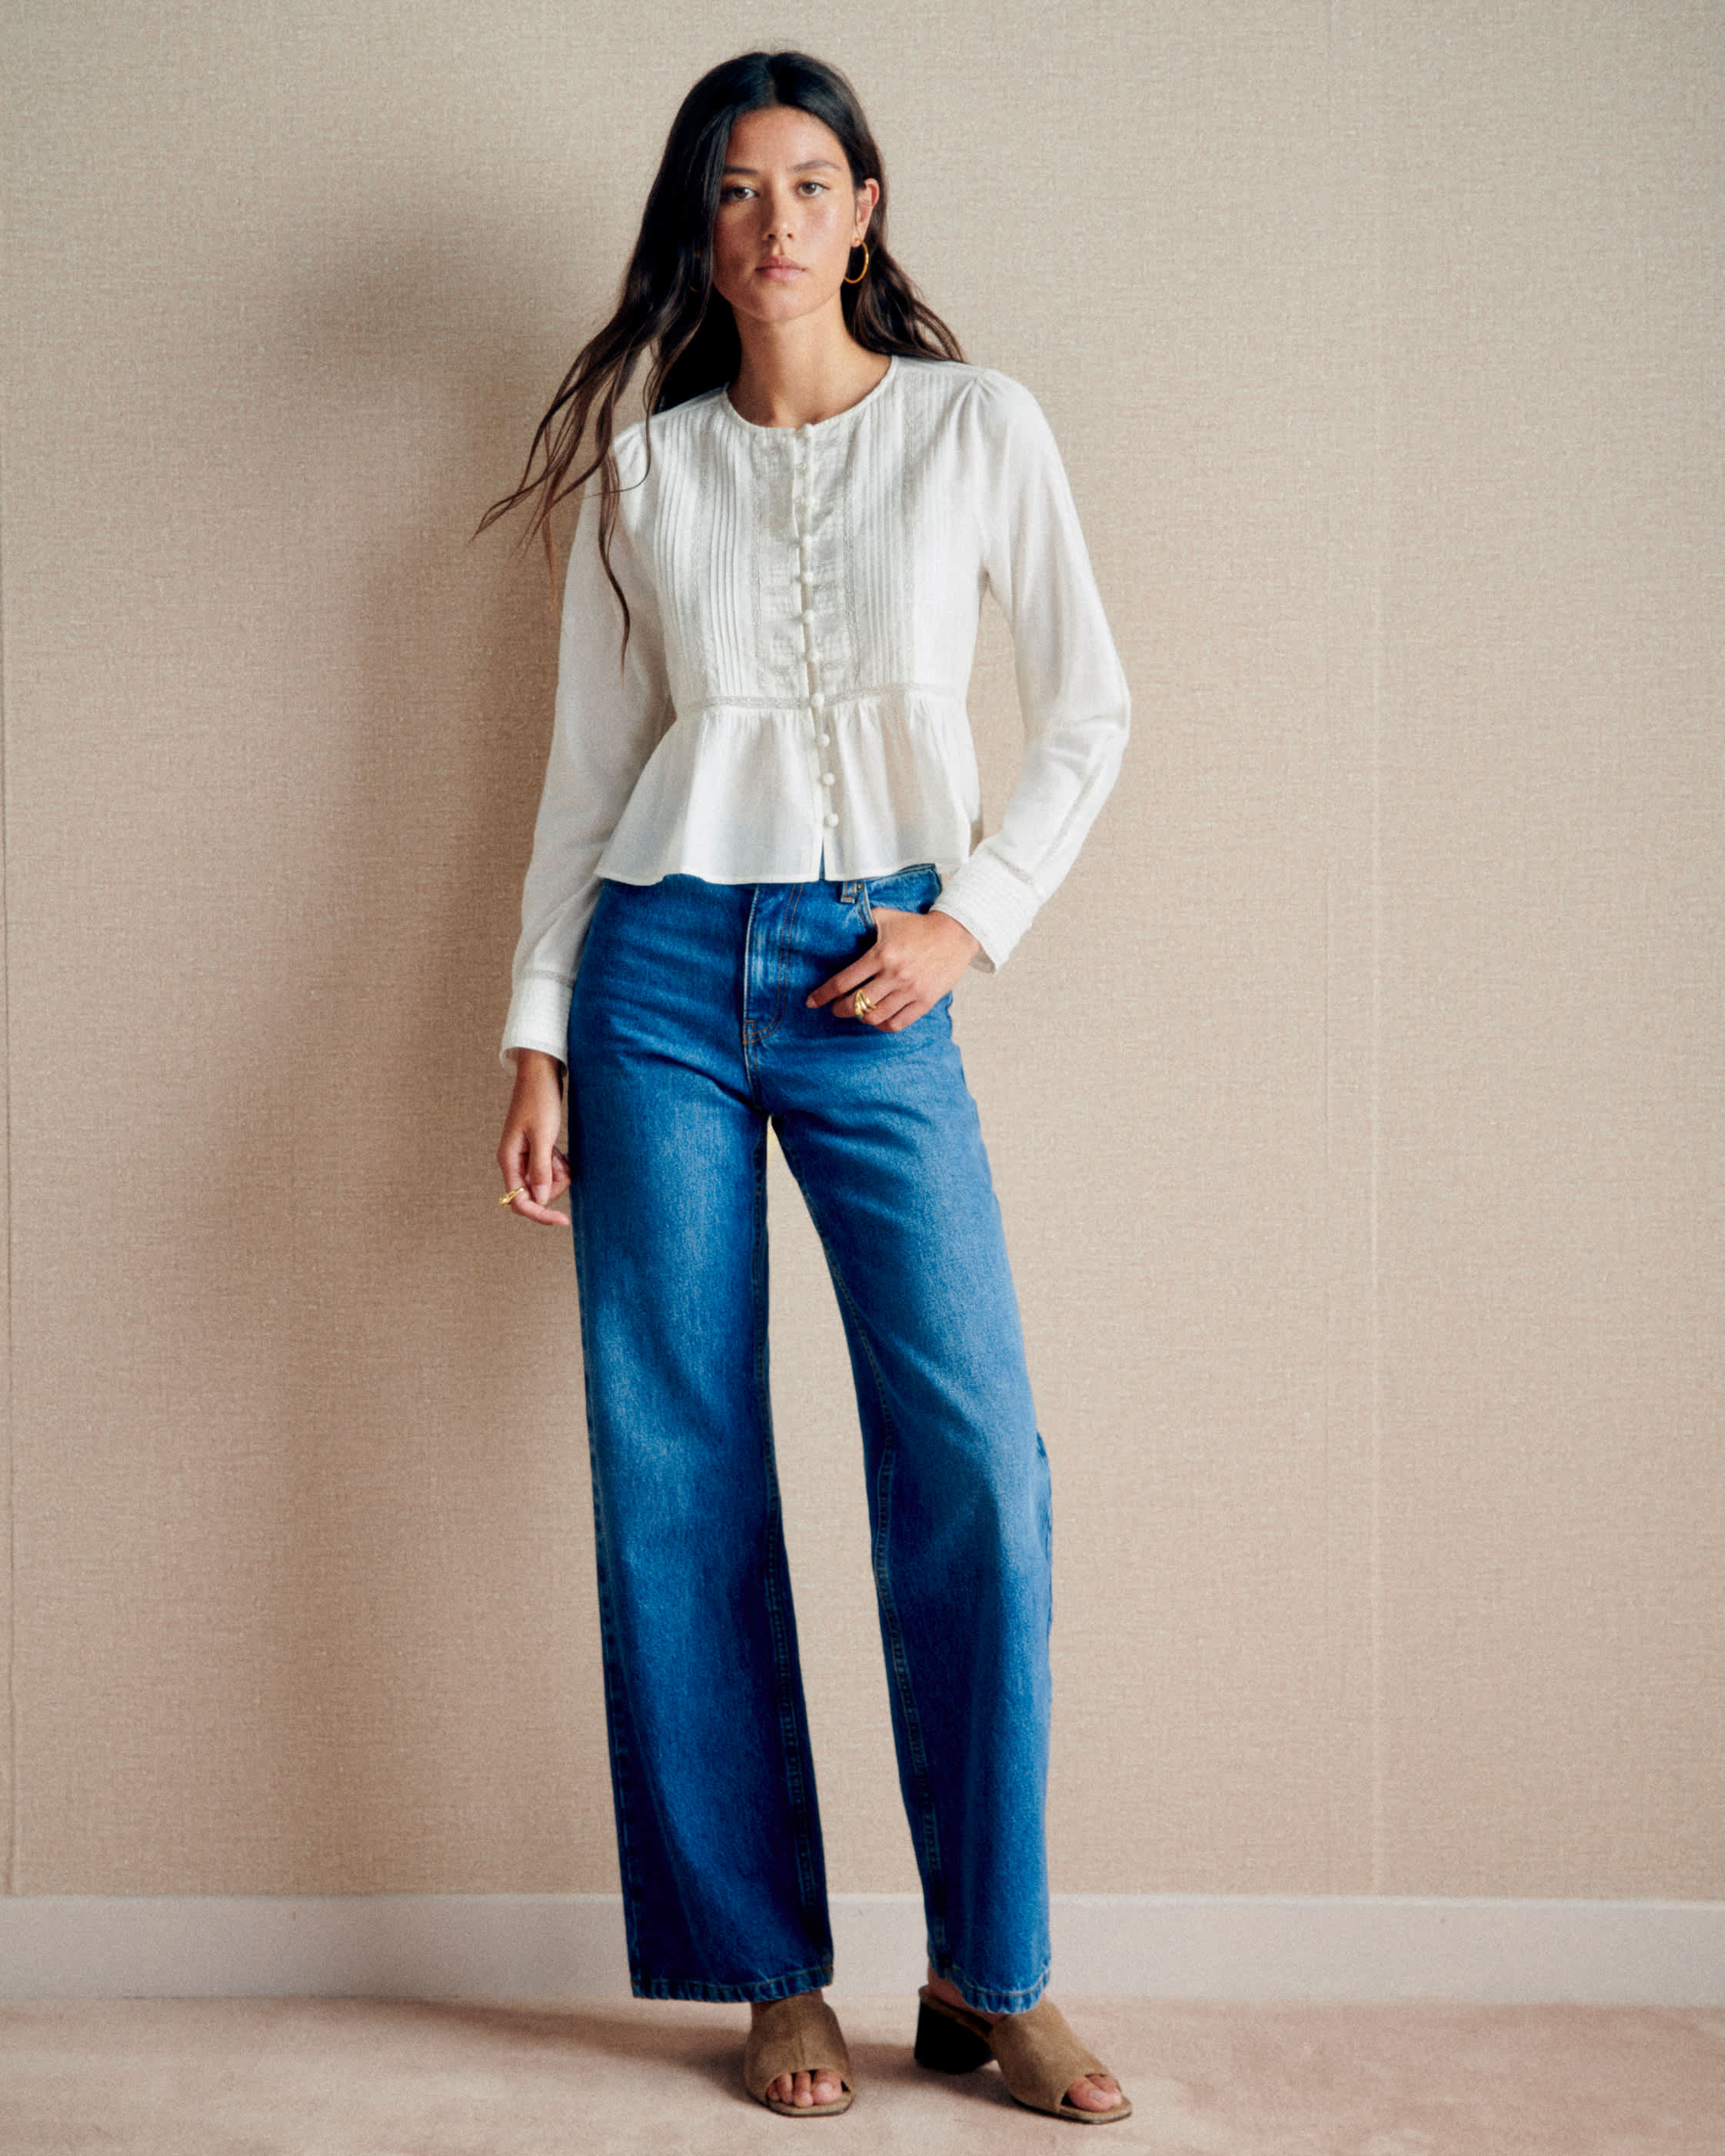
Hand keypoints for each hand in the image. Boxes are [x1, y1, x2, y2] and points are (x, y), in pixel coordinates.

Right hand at [497, 1049, 572, 1223]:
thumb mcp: (543, 1136)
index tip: (563, 1220)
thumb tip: (542, 1200)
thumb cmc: (539, 1100)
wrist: (541, 1074)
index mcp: (508, 1160)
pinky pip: (550, 1169)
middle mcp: (514, 1162)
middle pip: (535, 1194)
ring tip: (562, 1153)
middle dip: (554, 1186)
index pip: (519, 1202)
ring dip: (558, 1174)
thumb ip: (541, 1169)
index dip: (540, 1214)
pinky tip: (562, 1151)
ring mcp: (525, 1156)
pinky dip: (559, 1165)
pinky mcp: (537, 1150)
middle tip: (563, 1164)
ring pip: (545, 1183)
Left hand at [805, 908, 980, 1031]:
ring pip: (875, 1016)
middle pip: (856, 1003)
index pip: (843, 981)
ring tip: (858, 1012)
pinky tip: (878, 1019)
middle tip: (836, 1007)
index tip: (812, 1002)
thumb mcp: (887, 917)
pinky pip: (898, 1023)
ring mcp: (910, 990)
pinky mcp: (925, 1001)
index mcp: (880, 955)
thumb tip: (839, 923)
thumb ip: (863, 921)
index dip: (823, 994)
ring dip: (861, 1018)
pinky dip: (883, 1025)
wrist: (955, 933)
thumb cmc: (918, 925)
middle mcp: (893, 975)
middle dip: (839, 1009)